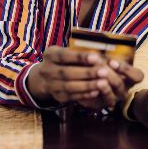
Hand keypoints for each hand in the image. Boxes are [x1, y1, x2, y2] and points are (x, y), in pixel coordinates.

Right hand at [26, 46, 141, 109]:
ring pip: (69, 87)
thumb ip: (78, 52)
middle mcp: (47, 70)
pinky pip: (71, 96)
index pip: (64, 56)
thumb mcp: (64, 52)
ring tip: (103, 83)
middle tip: (104, 72)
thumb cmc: (62, 61)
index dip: (80, 57)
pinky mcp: (57, 96)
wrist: (43, 78)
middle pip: (67, 73)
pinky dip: (84, 94)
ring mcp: (51, 85)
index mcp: (50, 55)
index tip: (96, 57)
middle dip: (87, 73)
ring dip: (88, 85)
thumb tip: (99, 51)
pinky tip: (96, 92)